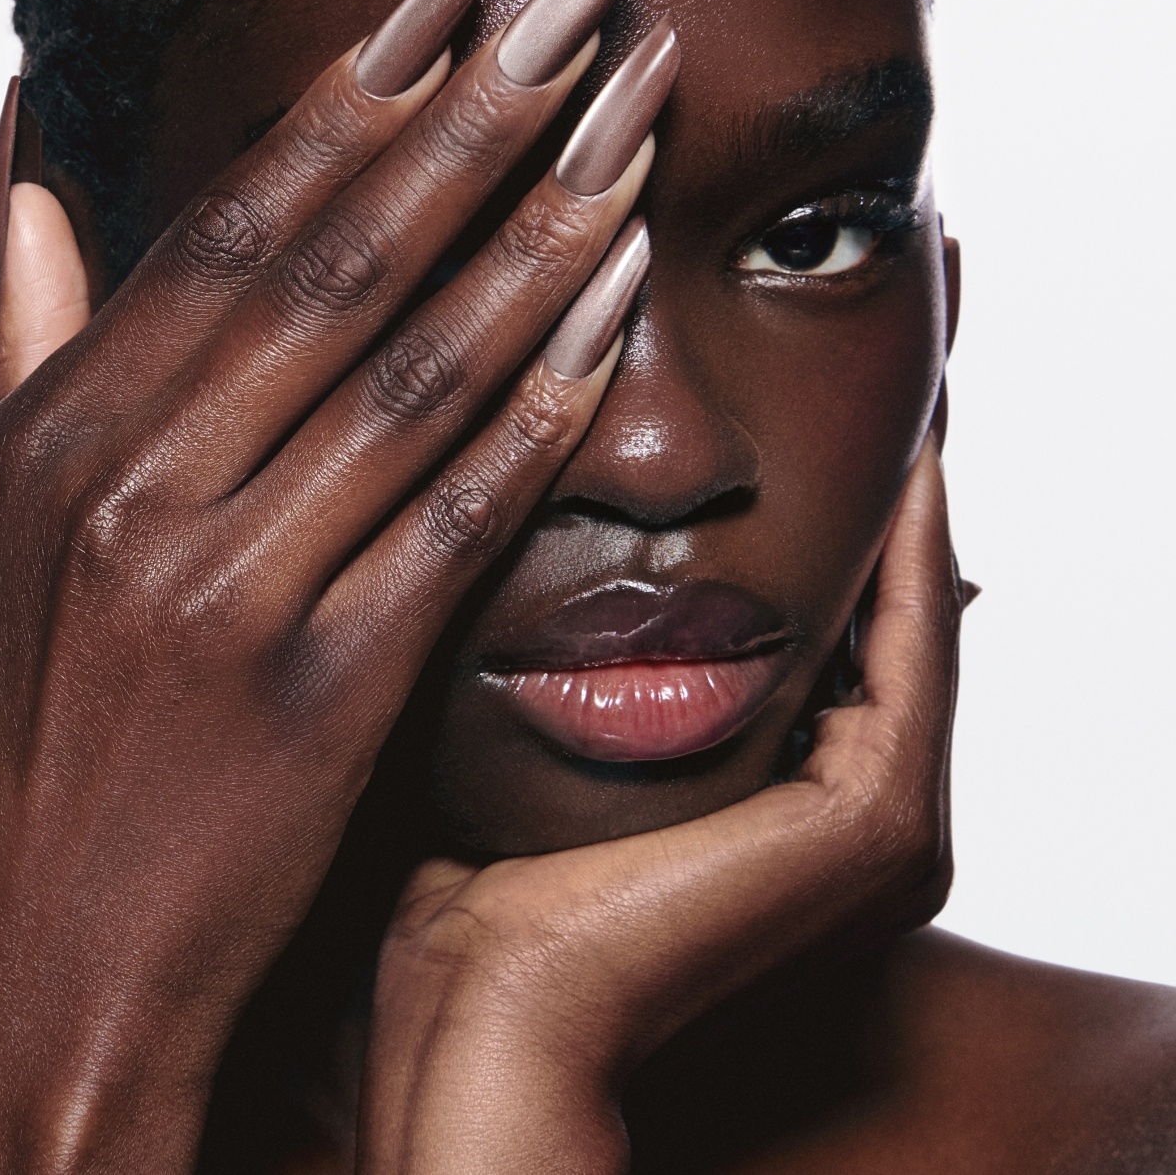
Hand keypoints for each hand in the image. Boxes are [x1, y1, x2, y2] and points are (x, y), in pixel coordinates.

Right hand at [0, 0, 678, 1173]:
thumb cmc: (28, 728)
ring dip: (542, 231)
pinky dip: (544, 406)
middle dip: (483, 110)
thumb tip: (31, 150)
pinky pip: (457, 518)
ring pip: (414, 368)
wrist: (46, 973)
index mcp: (58, 430)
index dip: (355, 88)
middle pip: (340, 257)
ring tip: (641, 118)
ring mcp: (227, 591)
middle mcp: (134, 488)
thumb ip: (24, 330)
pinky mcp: (322, 696)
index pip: (232, 219)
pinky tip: (620, 315)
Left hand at [358, 439, 960, 1174]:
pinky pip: (917, 649)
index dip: (822, 528)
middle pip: (872, 625)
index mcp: (789, 810)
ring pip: (904, 625)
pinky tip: (898, 460)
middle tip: (862, 389)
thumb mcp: (546, 732)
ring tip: (888, 397)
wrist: (483, 1008)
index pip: (824, 637)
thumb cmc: (479, 879)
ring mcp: (882, 832)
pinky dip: (913, 550)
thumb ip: (592, 650)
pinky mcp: (882, 825)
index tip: (798, 420)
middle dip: (864, 504)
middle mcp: (856, 822)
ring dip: (897, 511)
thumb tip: (564, 532)